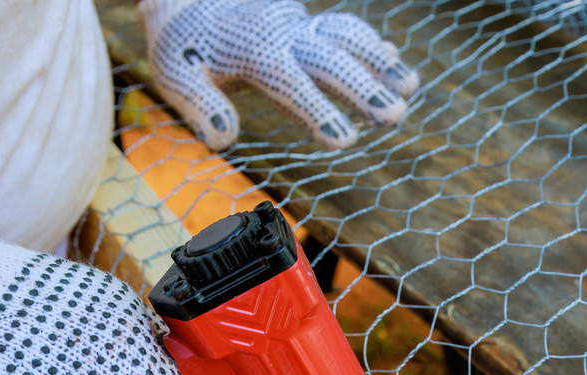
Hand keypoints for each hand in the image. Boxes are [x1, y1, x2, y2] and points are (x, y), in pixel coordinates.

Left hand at [139, 0, 419, 149]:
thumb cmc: (182, 42)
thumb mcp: (176, 73)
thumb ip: (200, 105)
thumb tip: (221, 138)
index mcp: (253, 54)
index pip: (292, 85)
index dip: (319, 112)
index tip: (345, 139)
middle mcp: (283, 36)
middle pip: (330, 60)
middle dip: (364, 87)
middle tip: (394, 115)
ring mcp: (297, 26)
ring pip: (345, 37)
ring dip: (379, 61)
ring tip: (411, 85)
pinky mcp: (304, 22)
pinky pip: (341, 28)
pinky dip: (369, 43)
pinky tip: (392, 60)